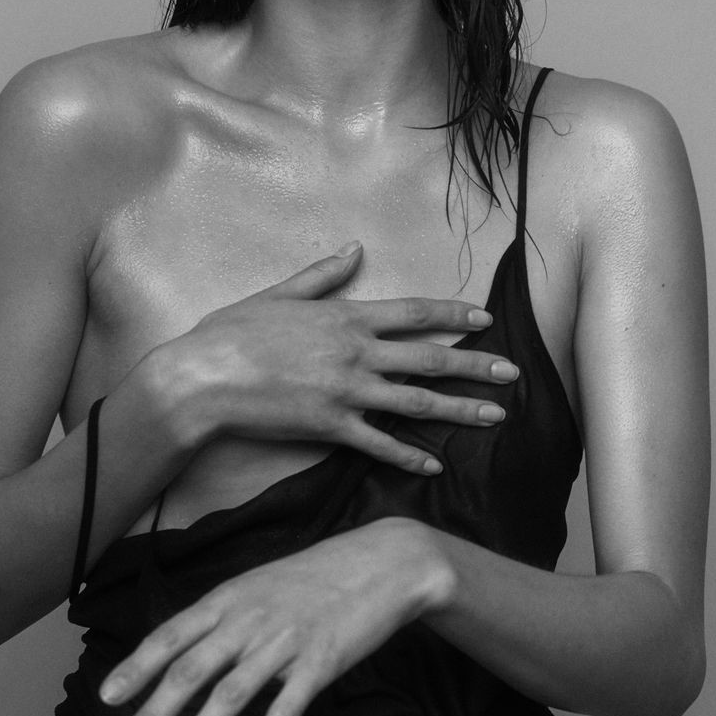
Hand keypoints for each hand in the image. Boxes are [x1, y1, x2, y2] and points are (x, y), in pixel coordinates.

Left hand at [97, 519, 453, 715]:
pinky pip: (286, 708)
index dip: (136, 668)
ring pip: (230, 695)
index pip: (170, 636)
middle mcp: (249, 620)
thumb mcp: (257, 585)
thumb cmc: (315, 578)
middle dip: (151, 714)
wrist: (382, 563)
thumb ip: (222, 616)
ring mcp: (285, 641)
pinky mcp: (322, 662)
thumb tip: (183, 648)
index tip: (106, 698)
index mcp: (229, 599)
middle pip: (189, 671)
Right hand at [159, 242, 517, 474]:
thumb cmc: (232, 333)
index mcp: (346, 317)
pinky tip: (434, 466)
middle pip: (430, 360)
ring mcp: (346, 392)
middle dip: (476, 366)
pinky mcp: (330, 427)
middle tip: (513, 373)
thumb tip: (353, 250)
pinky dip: (409, 457)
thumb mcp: (278, 294)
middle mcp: (356, 354)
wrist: (202, 378)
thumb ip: (321, 275)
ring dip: (460, 411)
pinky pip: (380, 445)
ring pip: (417, 404)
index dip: (455, 316)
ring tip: (495, 417)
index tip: (485, 320)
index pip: (415, 314)